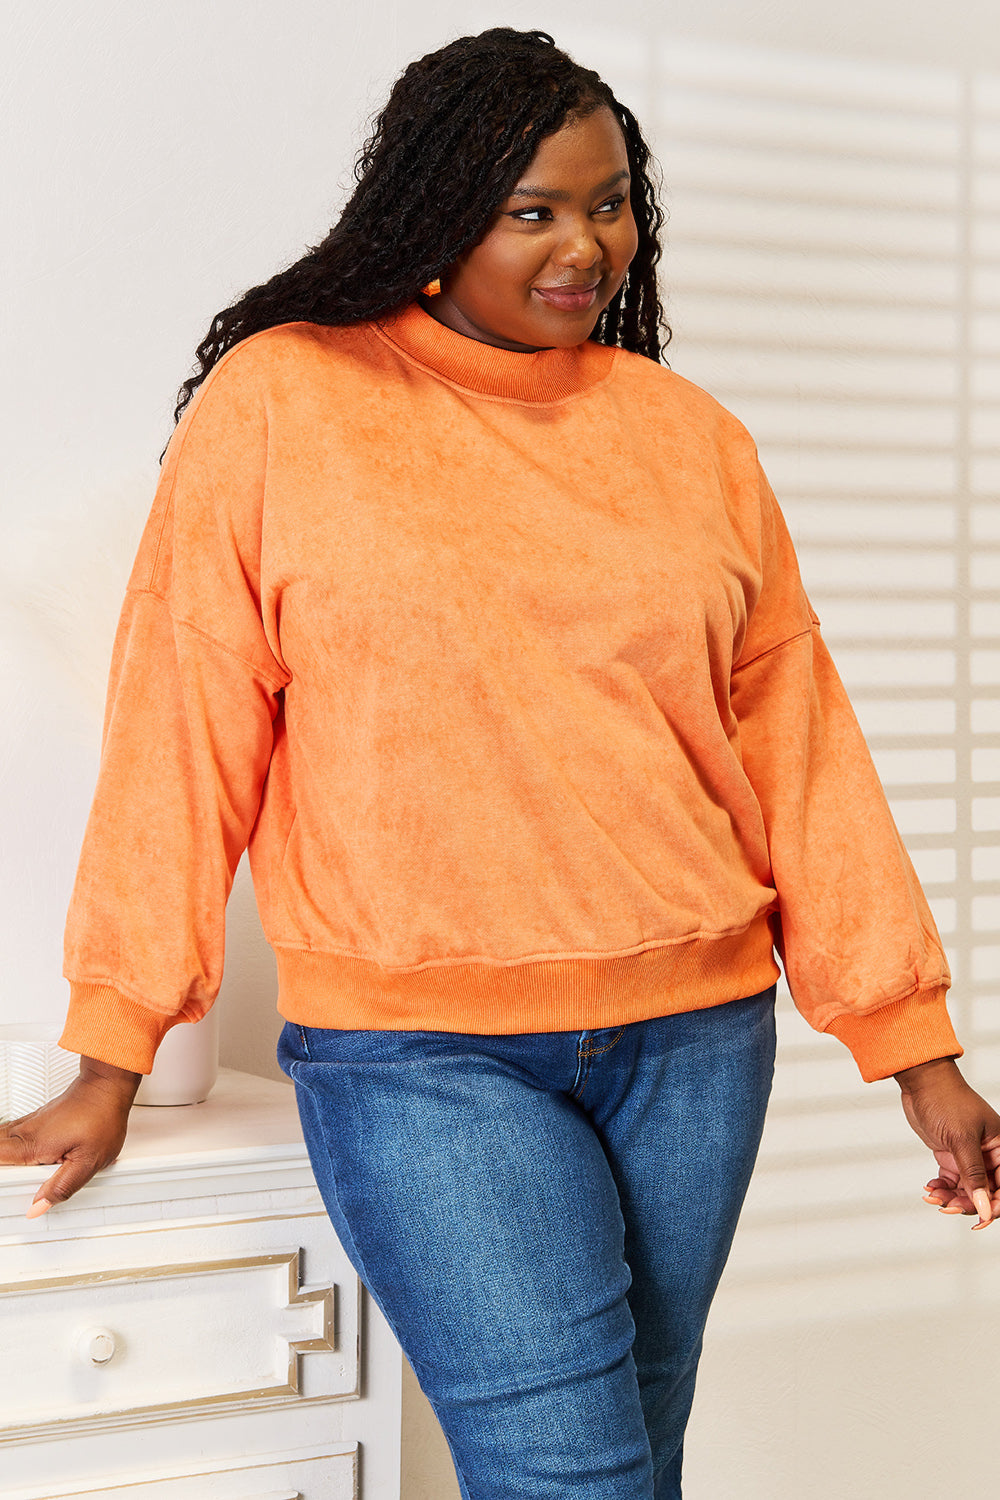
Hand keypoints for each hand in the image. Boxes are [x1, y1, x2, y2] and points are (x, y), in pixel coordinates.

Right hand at [0, 1057, 141, 1217]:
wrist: (106, 1086)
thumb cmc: (102, 1117)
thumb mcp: (89, 1162)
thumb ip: (62, 1187)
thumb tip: (39, 1207)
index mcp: (33, 1147)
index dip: (2, 1180)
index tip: (12, 1188)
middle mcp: (25, 1134)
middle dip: (4, 1171)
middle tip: (21, 1181)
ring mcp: (28, 1124)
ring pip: (1, 1142)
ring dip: (7, 1160)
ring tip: (27, 1171)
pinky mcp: (35, 1119)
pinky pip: (10, 1134)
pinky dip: (11, 1147)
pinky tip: (26, 1156)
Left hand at [894, 1056, 999, 1229]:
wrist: (920, 1082)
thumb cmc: (946, 1100)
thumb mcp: (961, 1140)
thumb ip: (973, 1175)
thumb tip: (984, 1208)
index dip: (993, 1206)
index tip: (978, 1219)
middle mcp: (988, 1154)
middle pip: (985, 1192)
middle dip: (968, 1202)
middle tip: (948, 1207)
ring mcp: (968, 1155)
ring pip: (966, 1189)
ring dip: (951, 1197)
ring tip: (933, 1196)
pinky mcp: (950, 1154)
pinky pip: (951, 1181)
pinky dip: (941, 1187)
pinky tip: (930, 1188)